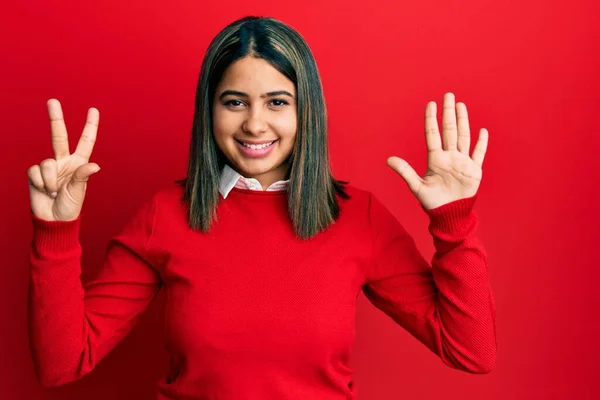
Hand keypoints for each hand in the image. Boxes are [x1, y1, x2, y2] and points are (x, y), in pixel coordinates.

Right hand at [27, 99, 100, 221]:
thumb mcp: (78, 192)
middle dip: (55, 118)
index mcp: (79, 164)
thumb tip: (94, 165)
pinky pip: (35, 171)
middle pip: (59, 136)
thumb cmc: (70, 207)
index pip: (85, 141)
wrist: (53, 219)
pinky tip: (44, 191)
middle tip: (52, 100)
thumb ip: (82, 176)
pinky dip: (40, 182)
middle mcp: (64, 162)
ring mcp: (49, 167)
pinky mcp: (35, 174)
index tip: (93, 110)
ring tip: (54, 192)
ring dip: (50, 180)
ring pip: (46, 162)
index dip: (90, 126)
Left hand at [387, 92, 488, 209]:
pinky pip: (478, 153)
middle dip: (448, 112)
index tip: (431, 103)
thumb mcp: (417, 186)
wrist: (449, 214)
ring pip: (463, 137)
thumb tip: (388, 160)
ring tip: (460, 105)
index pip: (433, 134)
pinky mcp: (474, 170)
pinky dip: (481, 143)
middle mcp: (449, 156)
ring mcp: (462, 162)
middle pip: (449, 130)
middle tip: (448, 95)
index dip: (431, 119)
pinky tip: (482, 130)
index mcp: (435, 159)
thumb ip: (405, 172)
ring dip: (463, 121)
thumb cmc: (432, 202)